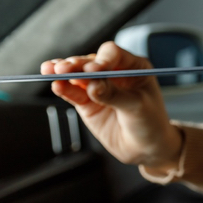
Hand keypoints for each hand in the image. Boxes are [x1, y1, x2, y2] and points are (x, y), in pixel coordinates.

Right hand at [41, 41, 181, 169]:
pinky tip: (57, 86)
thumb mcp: (137, 106)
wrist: (146, 147)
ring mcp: (99, 87)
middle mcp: (114, 73)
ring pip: (78, 75)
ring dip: (64, 72)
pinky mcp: (87, 102)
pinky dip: (63, 88)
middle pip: (91, 62)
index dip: (101, 59)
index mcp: (133, 67)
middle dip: (77, 64)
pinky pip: (73, 93)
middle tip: (64, 68)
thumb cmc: (151, 122)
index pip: (113, 54)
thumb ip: (114, 95)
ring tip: (51, 71)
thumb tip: (92, 86)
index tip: (94, 70)